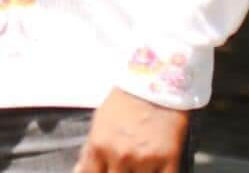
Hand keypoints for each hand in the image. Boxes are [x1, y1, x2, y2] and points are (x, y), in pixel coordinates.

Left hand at [74, 89, 189, 172]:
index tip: (104, 170)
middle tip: (120, 167)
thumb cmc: (124, 102)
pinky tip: (153, 169)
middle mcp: (120, 155)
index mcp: (99, 146)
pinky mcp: (169, 161)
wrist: (154, 85)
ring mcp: (145, 160)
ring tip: (136, 165)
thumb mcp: (99, 123)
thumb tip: (80, 171)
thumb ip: (89, 151)